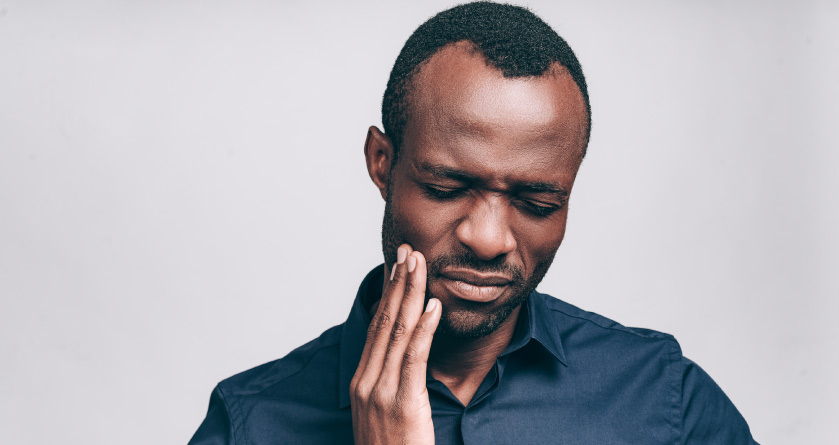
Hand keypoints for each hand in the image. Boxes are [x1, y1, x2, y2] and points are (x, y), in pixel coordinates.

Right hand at [350, 245, 441, 444]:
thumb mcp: (384, 416)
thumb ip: (392, 386)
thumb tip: (406, 359)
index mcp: (362, 382)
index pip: (377, 327)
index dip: (388, 294)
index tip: (398, 266)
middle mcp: (367, 381)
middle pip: (384, 321)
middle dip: (398, 283)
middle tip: (408, 251)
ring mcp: (381, 392)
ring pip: (397, 332)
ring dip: (410, 294)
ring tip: (420, 265)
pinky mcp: (402, 403)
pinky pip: (414, 358)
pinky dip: (425, 328)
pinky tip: (434, 306)